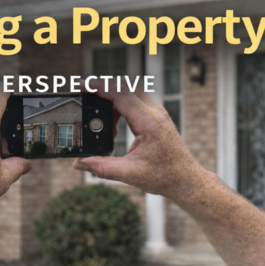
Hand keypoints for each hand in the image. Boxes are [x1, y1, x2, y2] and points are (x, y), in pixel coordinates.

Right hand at [72, 87, 211, 202]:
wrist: (185, 179)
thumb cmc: (163, 176)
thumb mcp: (130, 174)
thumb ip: (102, 168)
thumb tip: (79, 163)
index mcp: (149, 122)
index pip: (121, 95)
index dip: (100, 88)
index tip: (82, 86)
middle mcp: (155, 113)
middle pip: (125, 87)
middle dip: (103, 87)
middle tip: (84, 93)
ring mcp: (157, 113)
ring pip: (131, 91)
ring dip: (112, 97)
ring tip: (99, 118)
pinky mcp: (156, 117)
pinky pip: (136, 101)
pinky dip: (120, 105)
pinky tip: (112, 123)